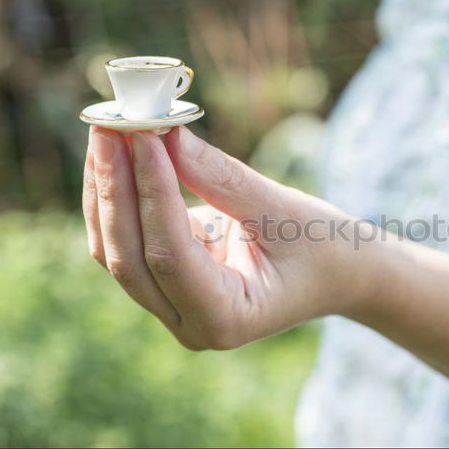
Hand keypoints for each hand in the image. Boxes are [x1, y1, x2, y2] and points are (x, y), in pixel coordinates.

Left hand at [82, 126, 366, 349]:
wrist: (340, 273)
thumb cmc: (324, 247)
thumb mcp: (280, 210)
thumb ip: (220, 177)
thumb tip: (165, 134)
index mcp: (225, 319)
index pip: (170, 255)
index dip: (152, 191)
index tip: (143, 133)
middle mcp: (190, 323)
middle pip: (129, 257)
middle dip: (115, 188)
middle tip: (109, 125)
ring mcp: (174, 307)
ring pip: (119, 250)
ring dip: (108, 190)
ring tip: (108, 130)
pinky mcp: (168, 282)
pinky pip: (129, 240)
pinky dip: (122, 198)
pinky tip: (119, 156)